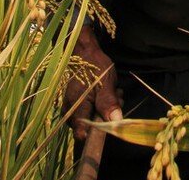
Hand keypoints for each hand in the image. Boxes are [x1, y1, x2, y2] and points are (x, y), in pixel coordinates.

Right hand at [64, 24, 121, 140]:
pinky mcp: (74, 103)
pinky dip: (99, 105)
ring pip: (90, 118)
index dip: (95, 136)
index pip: (81, 132)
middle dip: (105, 118)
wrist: (83, 52)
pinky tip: (108, 94)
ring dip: (105, 110)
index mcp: (76, 106)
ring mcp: (71, 106)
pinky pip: (88, 111)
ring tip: (115, 93)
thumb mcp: (105, 83)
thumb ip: (108, 103)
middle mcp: (70, 109)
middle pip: (88, 126)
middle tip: (117, 100)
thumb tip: (115, 122)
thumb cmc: (94, 66)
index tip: (108, 128)